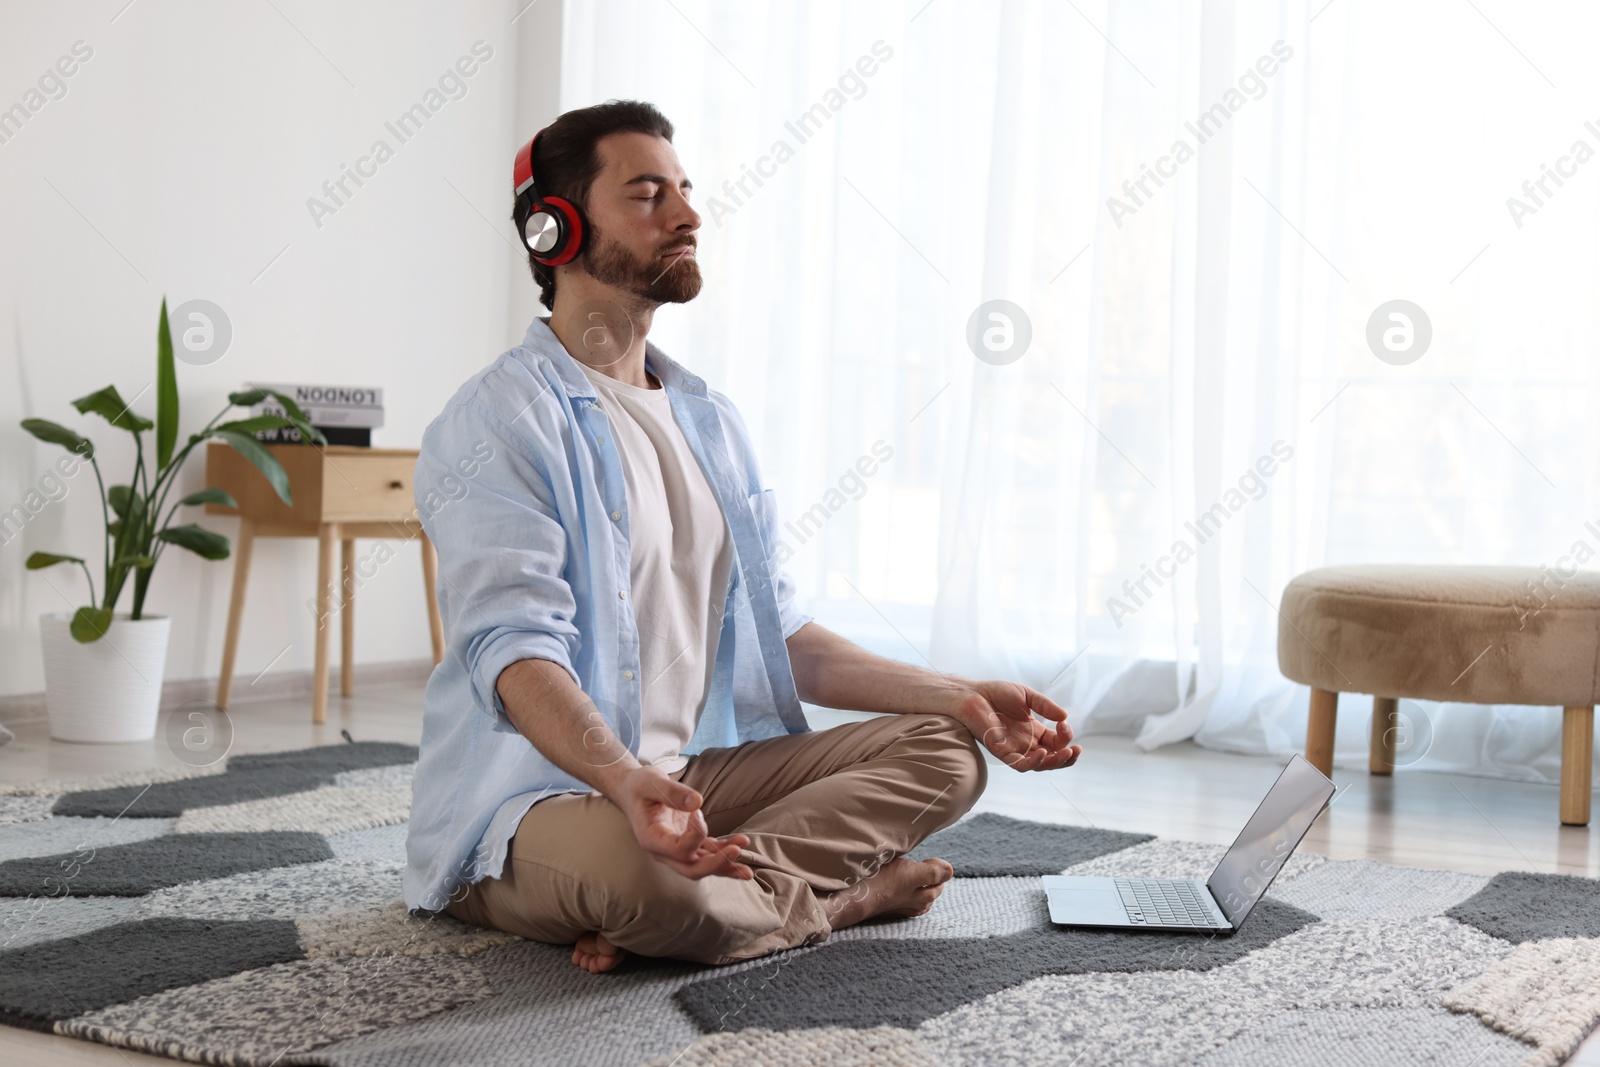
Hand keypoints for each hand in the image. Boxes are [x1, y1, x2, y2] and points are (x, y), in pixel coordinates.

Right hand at [611, 766, 753, 879]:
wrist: (634, 791)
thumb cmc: (640, 786)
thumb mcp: (651, 782)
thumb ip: (672, 792)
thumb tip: (698, 803)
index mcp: (651, 839)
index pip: (677, 849)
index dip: (695, 834)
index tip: (697, 811)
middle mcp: (664, 851)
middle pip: (691, 869)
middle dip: (716, 864)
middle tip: (736, 851)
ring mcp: (676, 850)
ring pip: (703, 866)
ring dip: (726, 865)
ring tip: (748, 869)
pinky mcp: (688, 844)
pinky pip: (708, 854)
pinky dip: (725, 853)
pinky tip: (741, 845)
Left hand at [955, 680, 1081, 771]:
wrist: (973, 694)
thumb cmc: (996, 694)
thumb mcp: (1027, 696)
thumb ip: (1045, 706)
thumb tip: (1064, 717)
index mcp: (1033, 731)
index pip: (1055, 742)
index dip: (1065, 736)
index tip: (1064, 723)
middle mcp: (1025, 743)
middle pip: (1051, 759)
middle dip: (1066, 757)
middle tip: (1076, 750)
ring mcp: (1014, 749)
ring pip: (1038, 765)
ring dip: (1054, 762)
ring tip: (1066, 753)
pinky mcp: (1002, 752)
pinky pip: (1020, 764)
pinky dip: (1033, 762)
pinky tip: (1043, 754)